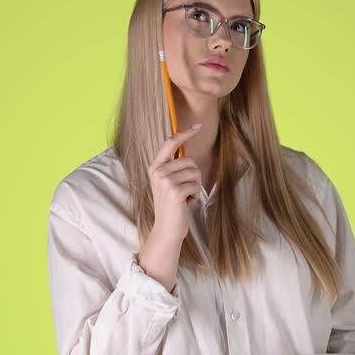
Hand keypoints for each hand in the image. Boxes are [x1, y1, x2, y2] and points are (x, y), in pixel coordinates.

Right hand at [146, 123, 204, 241]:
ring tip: (185, 196)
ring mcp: (166, 181)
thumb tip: (186, 149)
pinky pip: (196, 184)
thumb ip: (174, 167)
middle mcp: (158, 171)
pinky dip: (195, 195)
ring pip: (195, 172)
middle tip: (185, 189)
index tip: (198, 125)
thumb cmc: (172, 205)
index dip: (185, 133)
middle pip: (189, 160)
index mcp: (155, 167)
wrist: (167, 229)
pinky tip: (186, 203)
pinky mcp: (175, 191)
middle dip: (194, 175)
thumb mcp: (168, 183)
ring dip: (195, 185)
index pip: (171, 143)